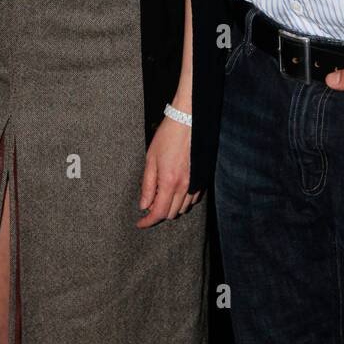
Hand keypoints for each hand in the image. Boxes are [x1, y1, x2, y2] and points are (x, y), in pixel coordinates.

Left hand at [136, 112, 203, 227]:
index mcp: (169, 182)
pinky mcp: (203, 178)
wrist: (188, 121)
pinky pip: (194, 198)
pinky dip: (183, 200)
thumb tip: (144, 205)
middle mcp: (185, 186)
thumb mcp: (150, 159)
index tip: (140, 223)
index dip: (148, 221)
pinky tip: (175, 189)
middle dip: (158, 212)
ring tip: (161, 194)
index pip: (158, 212)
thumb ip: (147, 185)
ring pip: (184, 208)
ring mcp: (196, 182)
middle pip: (171, 213)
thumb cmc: (168, 137)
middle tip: (149, 202)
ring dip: (171, 206)